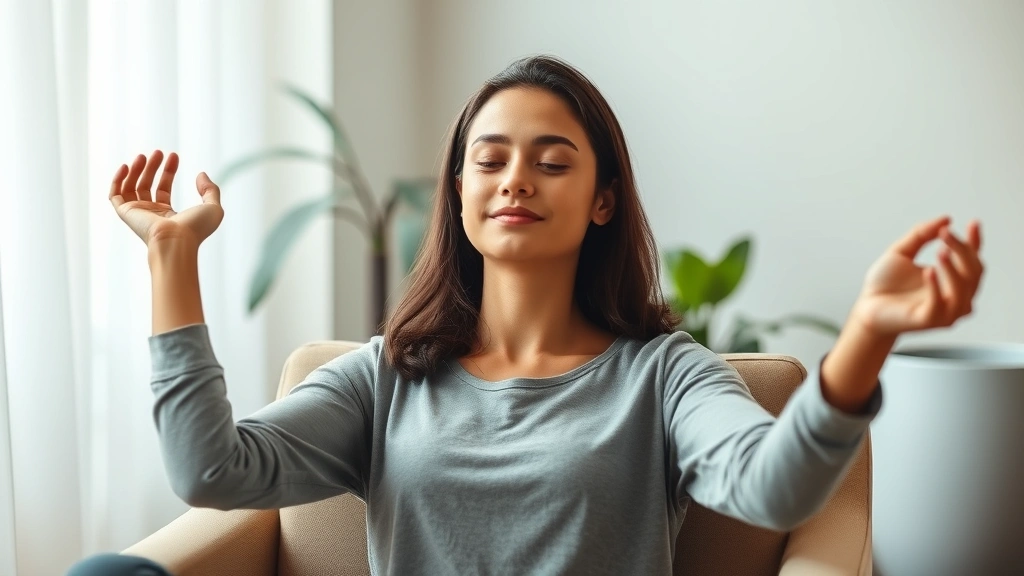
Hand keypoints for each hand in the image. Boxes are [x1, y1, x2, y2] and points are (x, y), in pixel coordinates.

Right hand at [109, 150, 223, 246]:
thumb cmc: (195, 229)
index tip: (174, 156)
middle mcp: (151, 215)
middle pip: (146, 185)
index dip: (168, 171)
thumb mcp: (212, 207)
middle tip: (158, 152)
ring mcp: (137, 214)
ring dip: (136, 170)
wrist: (177, 241)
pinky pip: (115, 195)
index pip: (164, 188)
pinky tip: (125, 166)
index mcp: (169, 216)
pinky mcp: (126, 213)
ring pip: (131, 187)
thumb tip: (201, 174)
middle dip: (152, 167)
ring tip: (144, 155)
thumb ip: (210, 190)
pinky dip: (117, 180)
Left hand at [851, 216, 983, 336]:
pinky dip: (935, 286)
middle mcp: (956, 297)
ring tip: (941, 250)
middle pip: (973, 271)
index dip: (975, 242)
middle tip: (945, 233)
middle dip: (961, 249)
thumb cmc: (884, 284)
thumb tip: (946, 220)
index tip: (972, 223)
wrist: (865, 309)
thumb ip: (921, 235)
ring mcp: (945, 311)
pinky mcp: (929, 320)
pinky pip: (938, 303)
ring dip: (954, 268)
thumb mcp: (902, 252)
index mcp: (952, 280)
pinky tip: (928, 270)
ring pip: (963, 288)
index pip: (973, 260)